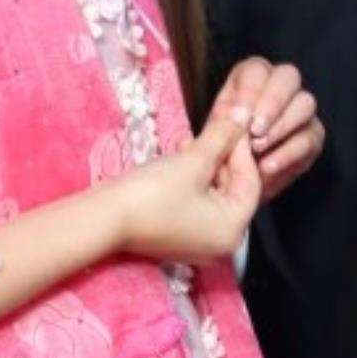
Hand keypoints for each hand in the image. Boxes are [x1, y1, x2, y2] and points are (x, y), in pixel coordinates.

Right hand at [110, 106, 261, 265]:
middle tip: (209, 131)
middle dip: (220, 157)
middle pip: (232, 190)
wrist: (105, 219)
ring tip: (187, 144)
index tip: (233, 124)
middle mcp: (221, 242)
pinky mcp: (180, 238)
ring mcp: (199, 243)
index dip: (241, 150)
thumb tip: (243, 114)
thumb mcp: (193, 160)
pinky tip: (178, 161)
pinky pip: (196, 205)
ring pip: (213, 195)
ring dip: (204, 165)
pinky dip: (191, 182)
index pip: (251, 182)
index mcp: (233, 230)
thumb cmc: (153, 193)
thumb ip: (221, 136)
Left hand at [214, 56, 323, 204]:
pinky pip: (311, 138)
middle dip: (273, 103)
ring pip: (305, 103)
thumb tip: (234, 114)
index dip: (251, 91)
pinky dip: (289, 154)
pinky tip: (268, 167)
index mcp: (248, 81)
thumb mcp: (210, 140)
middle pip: (288, 76)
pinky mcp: (311, 137)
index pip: (256, 71)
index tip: (242, 117)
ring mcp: (299, 111)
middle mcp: (277, 88)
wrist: (232, 187)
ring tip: (258, 150)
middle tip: (255, 132)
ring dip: (283, 127)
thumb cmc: (218, 156)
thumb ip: (222, 125)